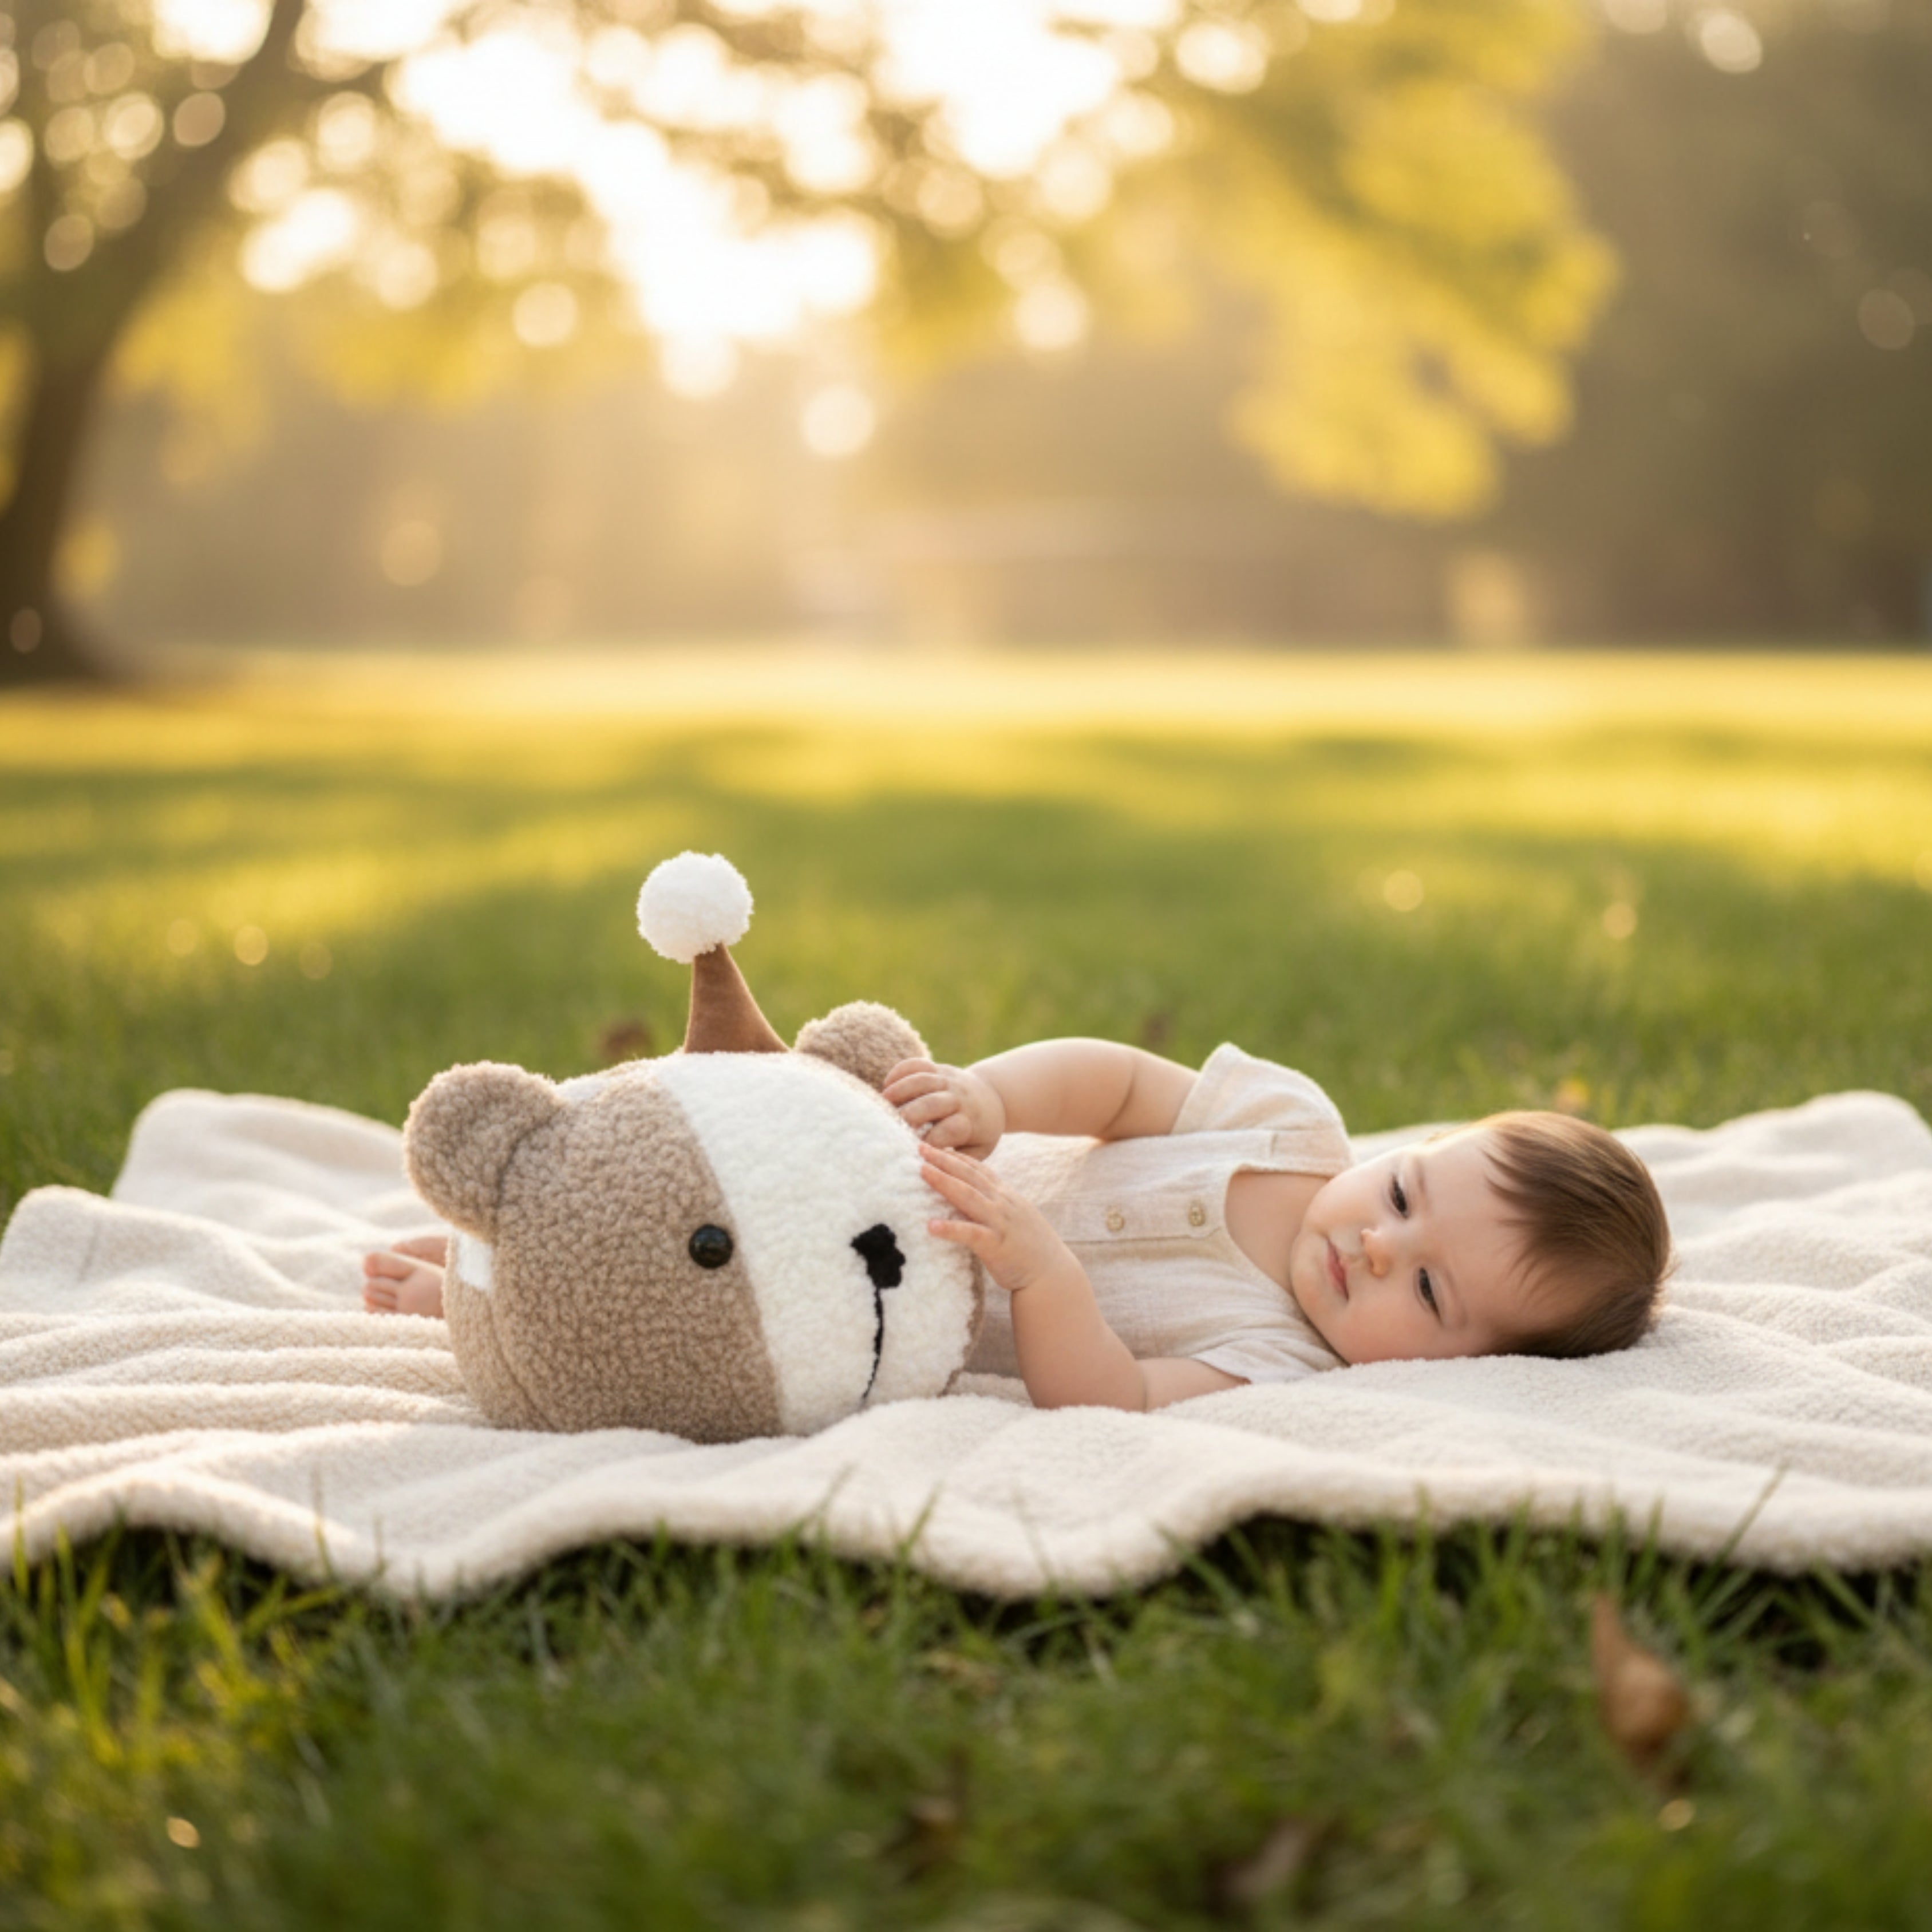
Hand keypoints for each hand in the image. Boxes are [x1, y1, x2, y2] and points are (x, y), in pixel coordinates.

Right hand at [884, 1058, 1006, 1159]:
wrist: (993, 1098)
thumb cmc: (980, 1132)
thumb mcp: (979, 1149)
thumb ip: (960, 1160)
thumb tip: (933, 1169)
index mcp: (970, 1121)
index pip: (950, 1129)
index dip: (931, 1140)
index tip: (914, 1151)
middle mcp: (959, 1098)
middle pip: (932, 1103)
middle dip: (909, 1115)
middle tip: (889, 1128)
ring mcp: (948, 1080)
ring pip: (921, 1080)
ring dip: (899, 1090)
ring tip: (883, 1103)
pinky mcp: (939, 1068)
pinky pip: (917, 1064)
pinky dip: (900, 1071)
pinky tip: (887, 1084)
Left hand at [918, 1143, 1075, 1295]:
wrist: (1053, 1274)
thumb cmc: (1031, 1249)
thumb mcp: (1016, 1218)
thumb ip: (998, 1206)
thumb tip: (978, 1200)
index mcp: (1006, 1197)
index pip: (980, 1171)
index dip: (959, 1157)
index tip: (939, 1146)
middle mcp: (1003, 1203)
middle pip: (969, 1176)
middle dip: (945, 1160)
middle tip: (921, 1147)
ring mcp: (1000, 1222)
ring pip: (967, 1196)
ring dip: (943, 1182)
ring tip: (923, 1171)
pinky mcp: (996, 1245)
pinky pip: (969, 1234)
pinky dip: (950, 1229)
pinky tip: (930, 1226)